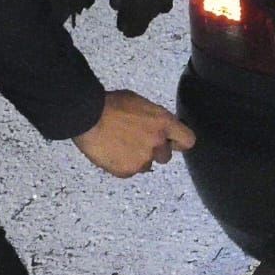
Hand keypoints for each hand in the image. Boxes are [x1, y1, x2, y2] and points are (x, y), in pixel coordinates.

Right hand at [71, 90, 196, 177]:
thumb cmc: (111, 104)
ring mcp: (142, 159)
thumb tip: (157, 126)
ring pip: (146, 164)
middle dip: (154, 151)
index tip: (172, 142)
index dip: (179, 142)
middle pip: (165, 156)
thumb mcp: (140, 103)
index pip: (188, 140)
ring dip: (137, 158)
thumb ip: (154, 118)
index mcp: (163, 123)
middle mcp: (157, 143)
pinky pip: (129, 171)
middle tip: (137, 142)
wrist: (87, 116)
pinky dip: (121, 164)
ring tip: (120, 145)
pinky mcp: (126, 171)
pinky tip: (111, 152)